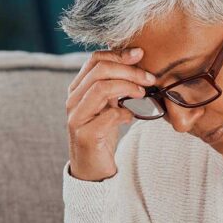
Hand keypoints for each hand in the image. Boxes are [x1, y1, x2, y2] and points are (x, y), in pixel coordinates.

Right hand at [65, 47, 152, 181]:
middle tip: (149, 78)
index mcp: (77, 88)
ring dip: (127, 87)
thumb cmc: (102, 133)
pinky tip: (130, 117)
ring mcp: (76, 117)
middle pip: (100, 71)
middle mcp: (73, 100)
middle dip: (129, 71)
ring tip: (142, 93)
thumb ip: (115, 84)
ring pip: (101, 89)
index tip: (141, 54)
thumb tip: (136, 59)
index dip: (119, 54)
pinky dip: (124, 113)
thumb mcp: (108, 104)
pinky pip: (108, 116)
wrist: (92, 168)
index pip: (95, 60)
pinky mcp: (85, 135)